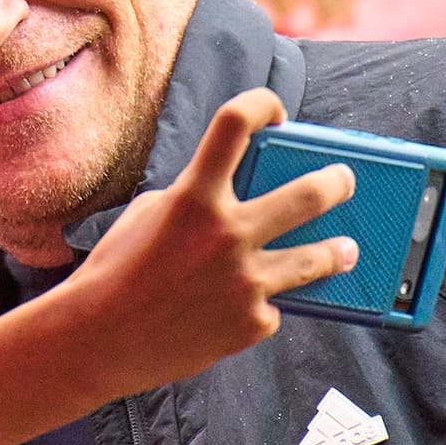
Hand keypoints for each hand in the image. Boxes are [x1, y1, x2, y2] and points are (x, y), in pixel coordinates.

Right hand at [61, 88, 357, 396]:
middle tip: (343, 181)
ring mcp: (246, 281)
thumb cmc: (114, 273)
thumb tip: (233, 197)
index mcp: (193, 197)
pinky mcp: (252, 323)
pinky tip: (239, 310)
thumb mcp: (146, 218)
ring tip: (346, 249)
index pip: (234, 124)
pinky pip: (271, 306)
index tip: (274, 112)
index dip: (261, 104)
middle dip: (336, 182)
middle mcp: (228, 234)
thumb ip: (193, 199)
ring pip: (318, 258)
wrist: (99, 340)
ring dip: (337, 251)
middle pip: (309, 193)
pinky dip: (258, 306)